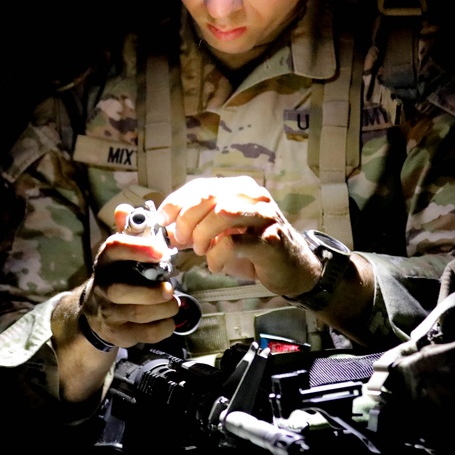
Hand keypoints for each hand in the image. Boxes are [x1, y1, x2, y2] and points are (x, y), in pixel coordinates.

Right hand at [78, 204, 179, 347]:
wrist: (96, 312)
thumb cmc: (118, 276)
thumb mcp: (121, 253)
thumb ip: (128, 231)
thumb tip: (124, 209)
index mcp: (107, 260)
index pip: (116, 248)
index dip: (139, 248)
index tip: (161, 251)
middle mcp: (103, 286)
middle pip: (121, 290)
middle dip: (151, 292)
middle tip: (170, 289)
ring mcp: (108, 312)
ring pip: (135, 314)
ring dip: (161, 309)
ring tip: (173, 303)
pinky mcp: (117, 333)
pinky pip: (142, 334)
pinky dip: (162, 328)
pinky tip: (169, 320)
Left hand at [157, 176, 321, 297]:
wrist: (293, 268)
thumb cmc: (254, 250)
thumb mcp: (221, 234)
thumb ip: (195, 227)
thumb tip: (165, 229)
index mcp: (239, 189)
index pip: (200, 186)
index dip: (176, 202)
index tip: (162, 220)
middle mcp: (253, 196)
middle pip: (208, 196)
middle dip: (186, 220)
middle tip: (182, 240)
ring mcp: (264, 216)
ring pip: (220, 214)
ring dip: (202, 236)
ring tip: (202, 252)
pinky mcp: (269, 240)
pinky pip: (232, 242)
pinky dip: (216, 256)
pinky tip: (217, 265)